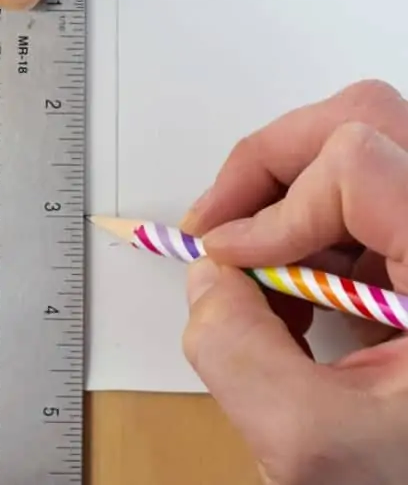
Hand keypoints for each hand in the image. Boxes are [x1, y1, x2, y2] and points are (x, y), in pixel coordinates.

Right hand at [182, 80, 407, 484]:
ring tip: (252, 273)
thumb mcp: (314, 442)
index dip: (278, 207)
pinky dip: (300, 229)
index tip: (231, 259)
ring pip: (351, 149)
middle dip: (269, 167)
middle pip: (357, 122)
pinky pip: (352, 194)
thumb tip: (209, 275)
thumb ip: (237, 354)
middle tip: (217, 221)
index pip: (357, 165)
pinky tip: (288, 291)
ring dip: (280, 201)